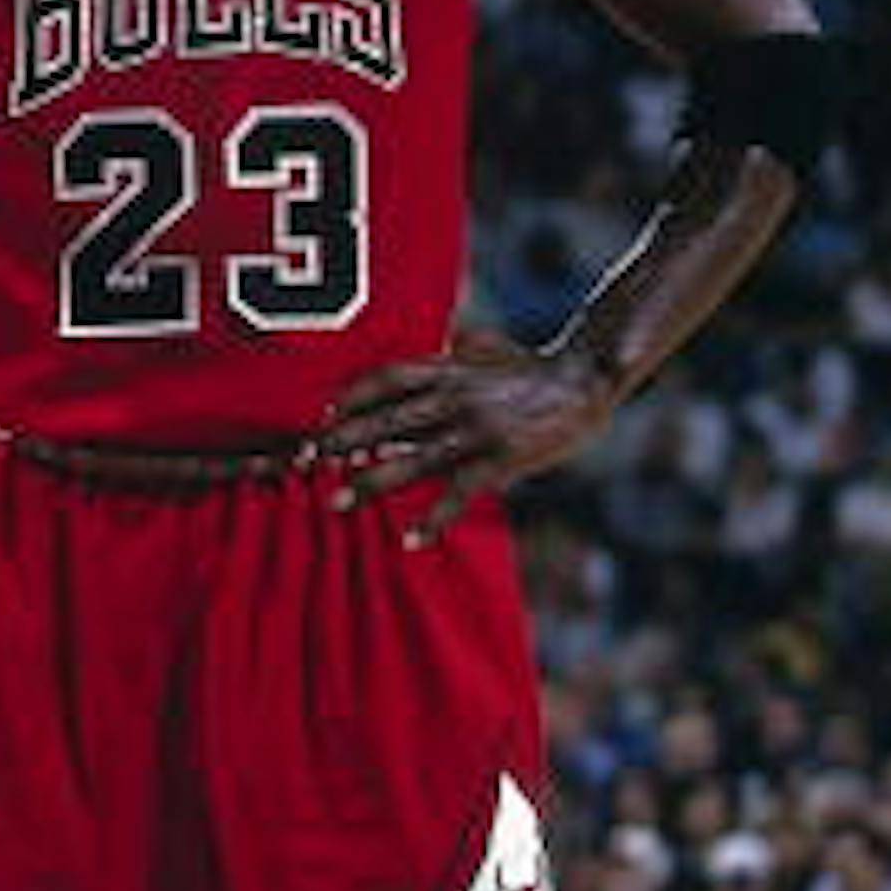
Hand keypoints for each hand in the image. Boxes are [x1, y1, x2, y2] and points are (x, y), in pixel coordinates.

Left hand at [310, 333, 621, 548]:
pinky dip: (433, 518)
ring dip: (369, 483)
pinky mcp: (501, 460)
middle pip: (384, 419)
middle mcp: (453, 396)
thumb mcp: (480, 350)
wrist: (586, 379)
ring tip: (335, 502)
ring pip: (411, 460)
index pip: (383, 378)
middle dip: (341, 441)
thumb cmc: (530, 367)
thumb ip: (444, 358)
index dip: (349, 396)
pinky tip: (409, 540)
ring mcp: (476, 429)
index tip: (322, 416)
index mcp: (446, 368)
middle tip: (304, 460)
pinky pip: (458, 493)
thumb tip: (412, 361)